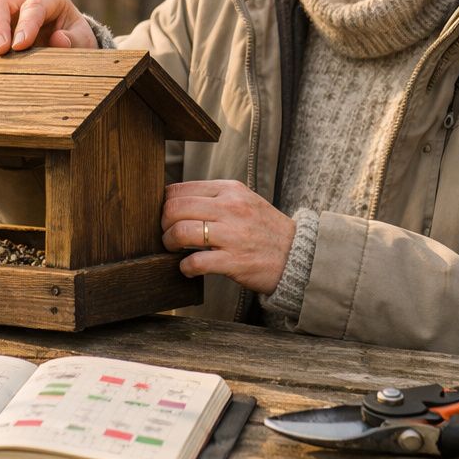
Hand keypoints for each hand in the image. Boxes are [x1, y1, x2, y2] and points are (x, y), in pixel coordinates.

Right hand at [0, 0, 97, 53]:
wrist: (64, 40)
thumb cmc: (74, 38)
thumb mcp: (83, 39)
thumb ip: (74, 40)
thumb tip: (59, 39)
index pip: (35, 5)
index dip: (27, 24)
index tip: (20, 45)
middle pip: (2, 2)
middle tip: (0, 49)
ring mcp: (5, 9)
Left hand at [161, 180, 295, 294]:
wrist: (296, 254)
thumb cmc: (264, 229)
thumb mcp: (243, 201)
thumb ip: (214, 198)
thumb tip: (175, 202)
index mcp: (229, 190)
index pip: (179, 189)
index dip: (164, 204)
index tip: (164, 216)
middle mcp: (230, 208)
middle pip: (175, 209)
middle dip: (162, 224)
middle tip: (166, 234)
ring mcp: (233, 235)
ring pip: (181, 232)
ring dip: (169, 243)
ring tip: (174, 249)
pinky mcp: (234, 261)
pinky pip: (196, 261)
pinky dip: (185, 267)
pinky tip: (188, 268)